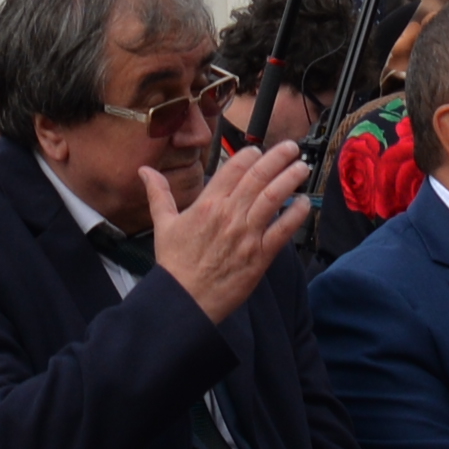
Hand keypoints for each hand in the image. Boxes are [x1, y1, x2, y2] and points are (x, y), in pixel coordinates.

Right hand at [144, 144, 315, 321]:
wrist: (184, 301)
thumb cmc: (174, 264)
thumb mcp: (163, 224)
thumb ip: (158, 194)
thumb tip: (144, 171)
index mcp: (207, 204)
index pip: (234, 168)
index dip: (250, 155)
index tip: (259, 150)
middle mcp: (229, 215)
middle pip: (258, 177)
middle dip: (278, 158)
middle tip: (291, 147)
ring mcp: (246, 235)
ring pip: (273, 198)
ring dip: (290, 179)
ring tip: (302, 167)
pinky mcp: (259, 256)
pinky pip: (282, 231)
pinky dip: (295, 215)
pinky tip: (303, 204)